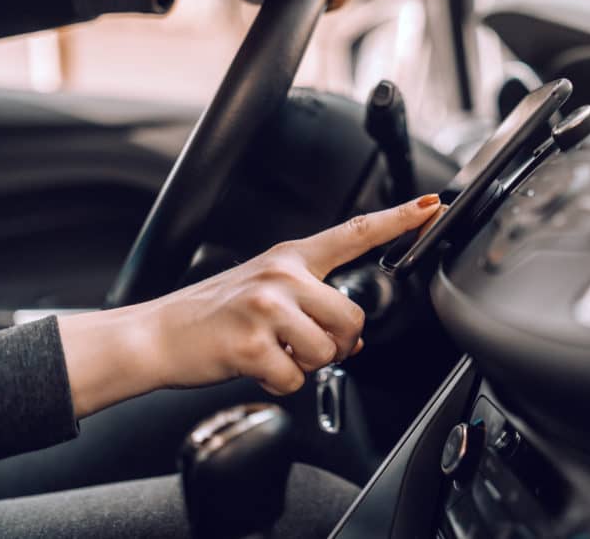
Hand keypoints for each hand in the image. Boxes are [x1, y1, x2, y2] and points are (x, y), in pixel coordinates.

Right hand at [59, 195, 440, 417]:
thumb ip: (310, 302)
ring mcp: (267, 306)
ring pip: (328, 351)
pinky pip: (295, 379)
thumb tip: (352, 338)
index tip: (432, 206)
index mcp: (290, 258)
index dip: (398, 219)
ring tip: (274, 352)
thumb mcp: (264, 291)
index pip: (355, 232)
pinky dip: (279, 384)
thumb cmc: (213, 314)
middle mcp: (283, 275)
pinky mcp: (252, 342)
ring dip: (307, 365)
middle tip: (304, 346)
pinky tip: (256, 366)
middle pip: (352, 317)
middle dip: (338, 344)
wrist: (157, 334)